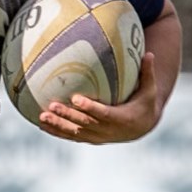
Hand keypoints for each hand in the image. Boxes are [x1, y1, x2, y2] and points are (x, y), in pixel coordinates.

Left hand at [38, 53, 160, 143]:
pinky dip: (56, 132)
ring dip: (58, 125)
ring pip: (75, 132)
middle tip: (52, 106)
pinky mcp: (90, 139)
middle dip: (68, 115)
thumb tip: (150, 53)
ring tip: (42, 117)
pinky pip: (71, 136)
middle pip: (85, 123)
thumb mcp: (149, 90)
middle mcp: (108, 130)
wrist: (141, 127)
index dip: (90, 107)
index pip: (103, 113)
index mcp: (122, 118)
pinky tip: (41, 125)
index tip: (76, 98)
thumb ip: (147, 73)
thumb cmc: (144, 103)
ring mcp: (98, 137)